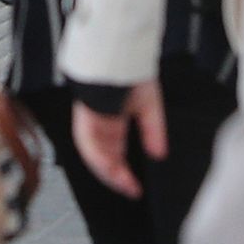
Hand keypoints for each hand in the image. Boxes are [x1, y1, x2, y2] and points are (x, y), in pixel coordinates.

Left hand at [72, 80, 169, 197]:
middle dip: (116, 177)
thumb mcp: (149, 105)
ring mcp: (90, 122)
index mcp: (112, 122)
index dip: (123, 173)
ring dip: (108, 172)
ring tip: (124, 185)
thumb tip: (159, 154)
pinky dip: (100, 159)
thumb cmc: (133, 72)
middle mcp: (99, 125)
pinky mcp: (84, 117)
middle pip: (103, 158)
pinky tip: (113, 168)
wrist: (120, 53)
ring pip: (94, 155)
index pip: (114, 154)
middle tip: (131, 190)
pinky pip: (89, 144)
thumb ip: (153, 131)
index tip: (136, 188)